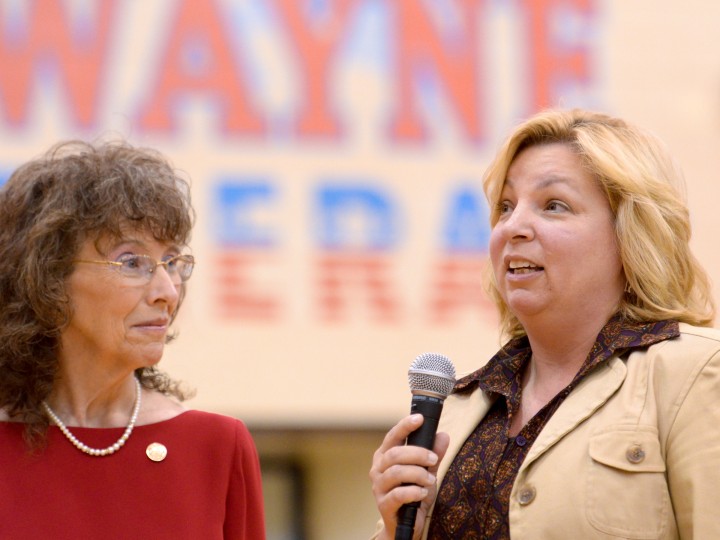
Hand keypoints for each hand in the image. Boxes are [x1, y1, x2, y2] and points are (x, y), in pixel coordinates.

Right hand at [369, 414, 449, 539]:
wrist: (407, 524)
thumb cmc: (414, 493)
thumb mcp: (427, 471)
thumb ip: (434, 453)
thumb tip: (443, 435)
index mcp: (385, 456)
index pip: (393, 436)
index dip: (405, 426)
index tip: (419, 418)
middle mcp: (378, 468)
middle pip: (395, 454)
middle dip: (418, 454)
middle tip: (433, 459)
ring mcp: (378, 487)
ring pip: (396, 473)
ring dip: (418, 474)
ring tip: (431, 480)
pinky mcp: (384, 504)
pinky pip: (398, 494)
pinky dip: (414, 491)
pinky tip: (423, 493)